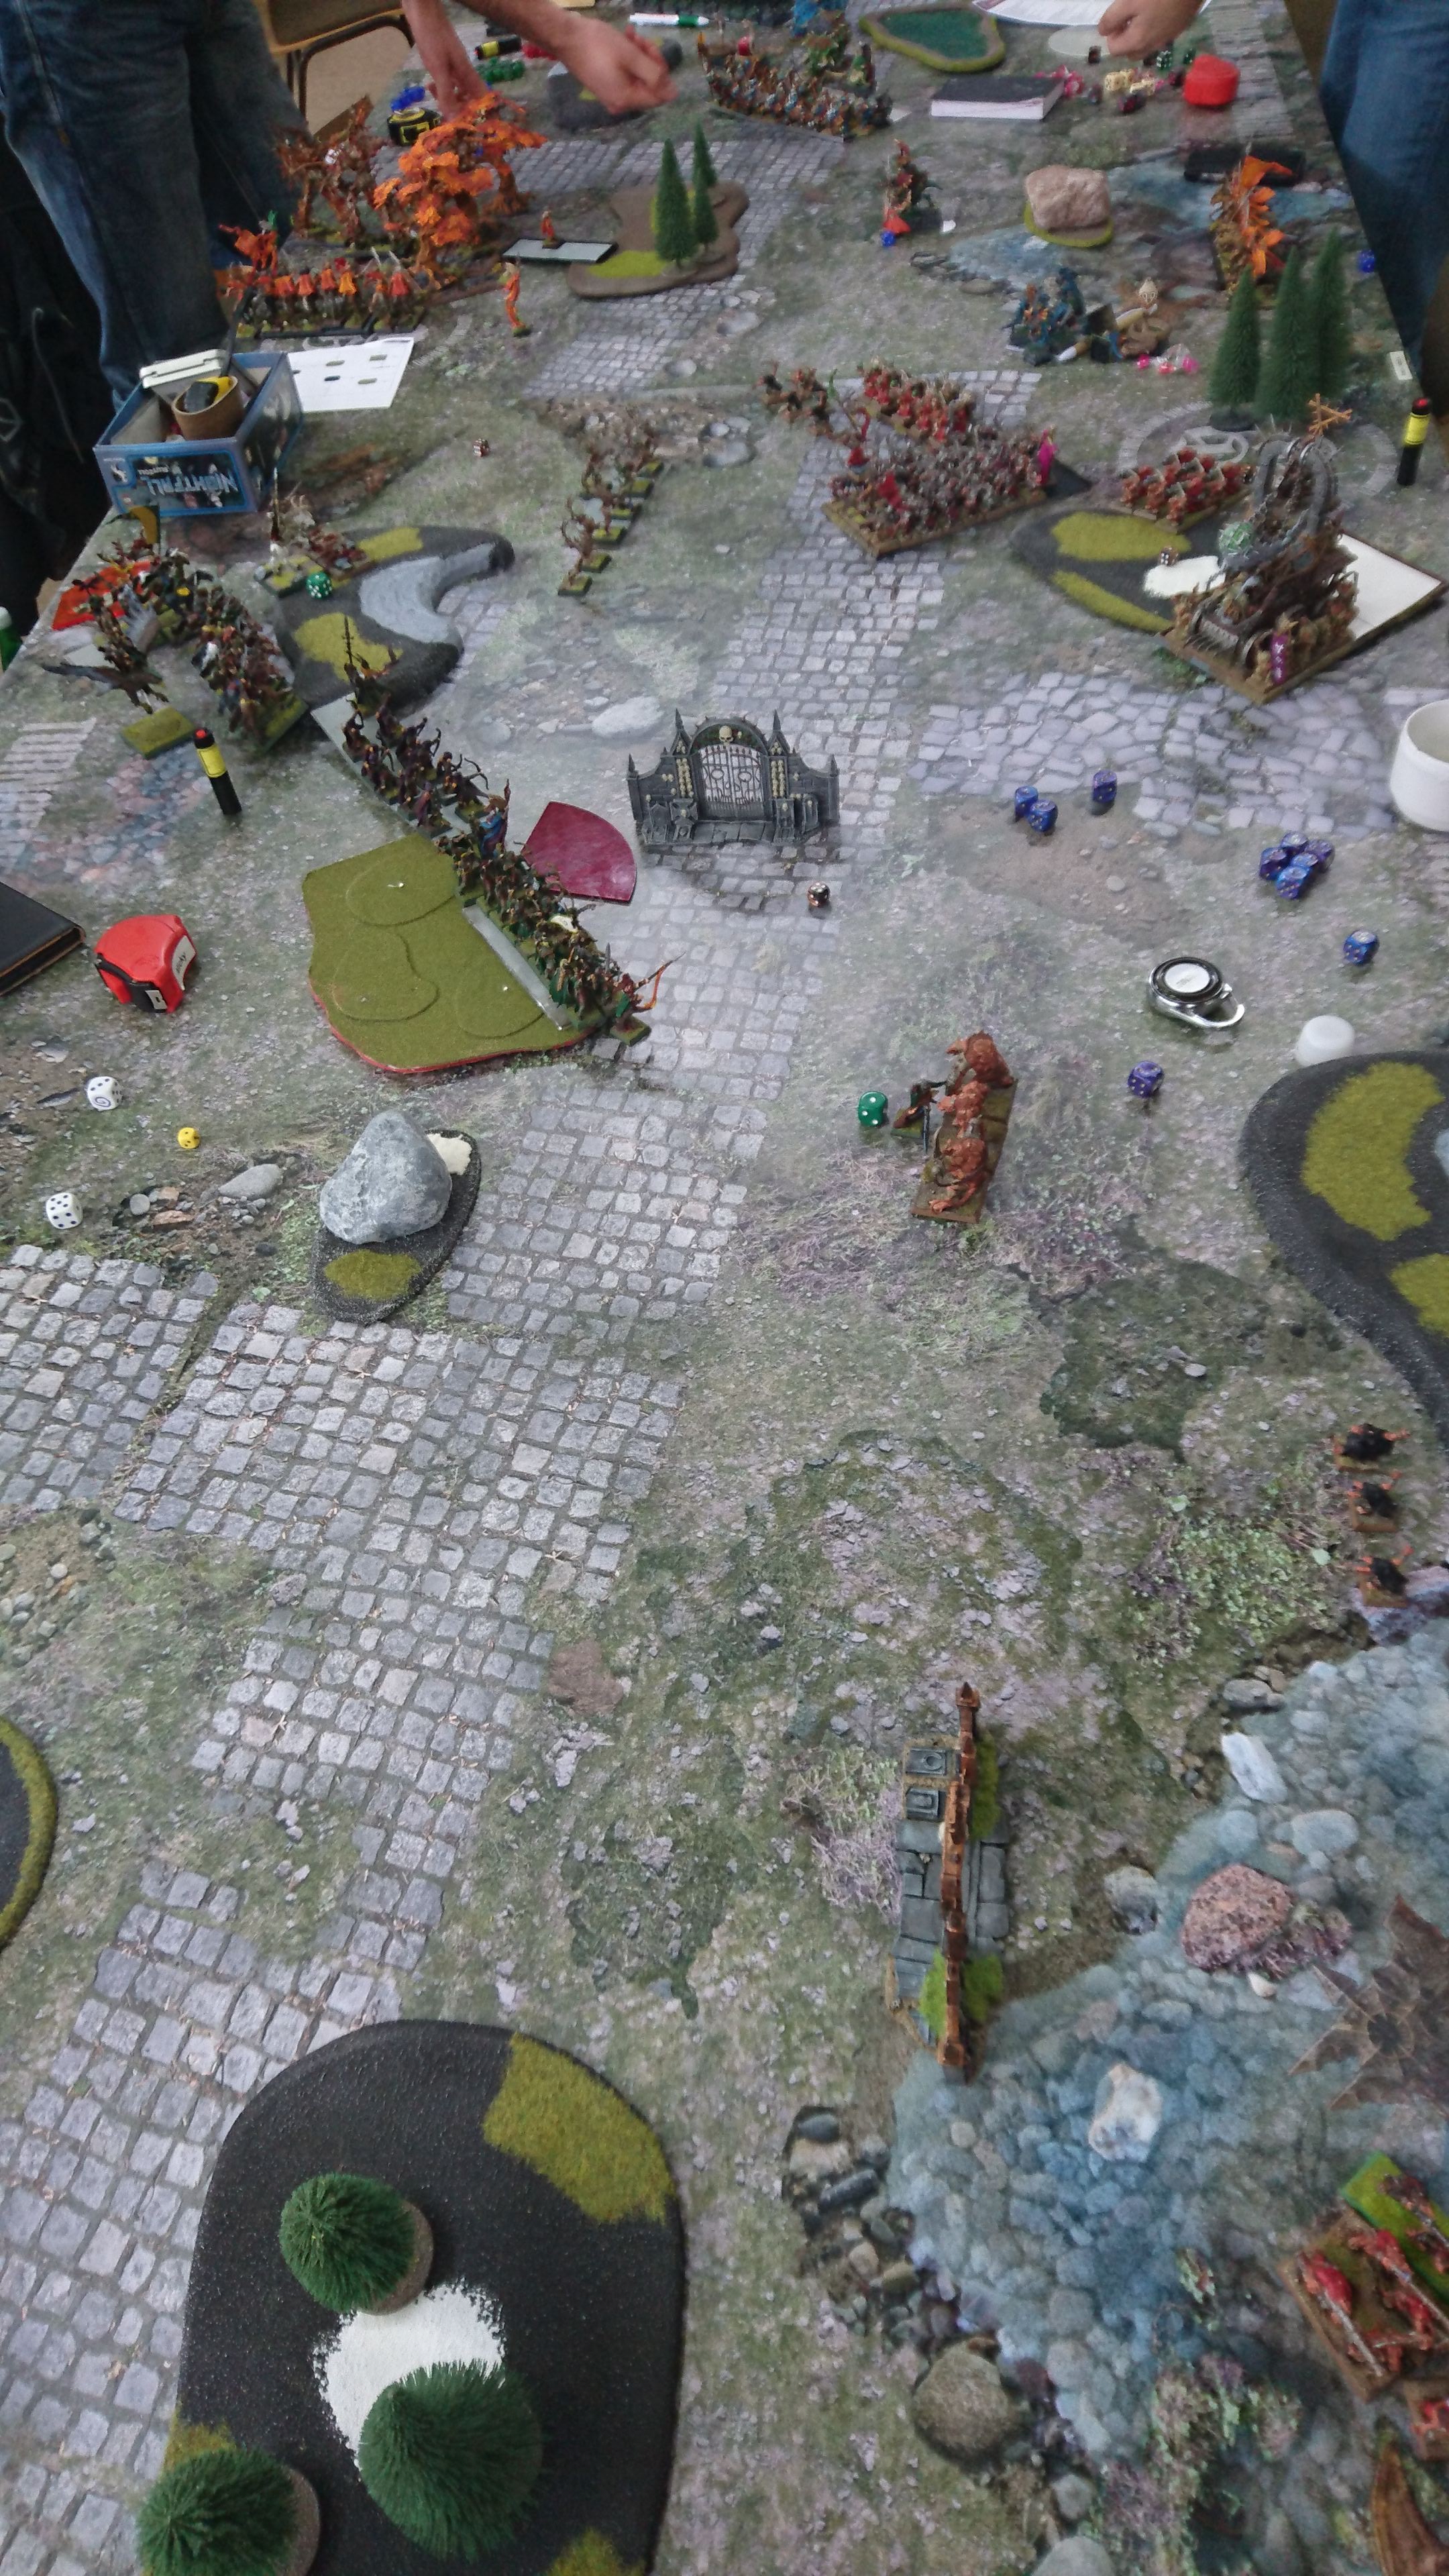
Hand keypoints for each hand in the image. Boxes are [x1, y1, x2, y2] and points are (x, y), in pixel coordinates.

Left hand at [405, 0, 487, 112]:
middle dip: (461, 109)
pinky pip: (447, 81)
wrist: (422, 11)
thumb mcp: (438, 69)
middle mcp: (464, 71)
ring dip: (449, 99)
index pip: (482, 97)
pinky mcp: (443, 61)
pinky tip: (430, 86)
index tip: (472, 127)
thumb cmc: (432, 38)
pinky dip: (441, 88)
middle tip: (448, 118)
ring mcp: (454, 65)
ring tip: (436, 99)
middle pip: (470, 96)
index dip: (481, 112)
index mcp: (467, 73)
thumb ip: (446, 94)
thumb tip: (454, 120)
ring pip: (457, 89)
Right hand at [552, 18, 675, 108]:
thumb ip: (654, 75)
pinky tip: (625, 39)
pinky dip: (629, 57)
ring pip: (639, 77)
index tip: (651, 50)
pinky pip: (626, 75)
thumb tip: (674, 93)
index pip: (659, 95)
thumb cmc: (598, 46)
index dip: (662, 72)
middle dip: (649, 60)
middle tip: (640, 39)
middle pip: (649, 86)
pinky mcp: (607, 86)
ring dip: (639, 54)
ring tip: (631, 36)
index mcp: (627, 100)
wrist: (566, 38)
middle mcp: (621, 104)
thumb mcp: (631, 56)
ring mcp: (613, 96)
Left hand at [1097, 0, 1200, 52]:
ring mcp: (1166, 39)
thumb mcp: (1128, 1)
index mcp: (1137, 42)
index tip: (1117, 16)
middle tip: (1127, 16)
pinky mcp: (1177, 30)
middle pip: (1129, 52)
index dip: (1111, 32)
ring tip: (1140, 15)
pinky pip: (1158, 37)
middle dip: (1123, 38)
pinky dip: (1152, 30)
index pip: (1114, 49)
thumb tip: (1103, 31)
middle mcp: (1151, 47)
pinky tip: (1156, 13)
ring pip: (1144, 46)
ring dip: (1138, 36)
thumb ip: (1112, 18)